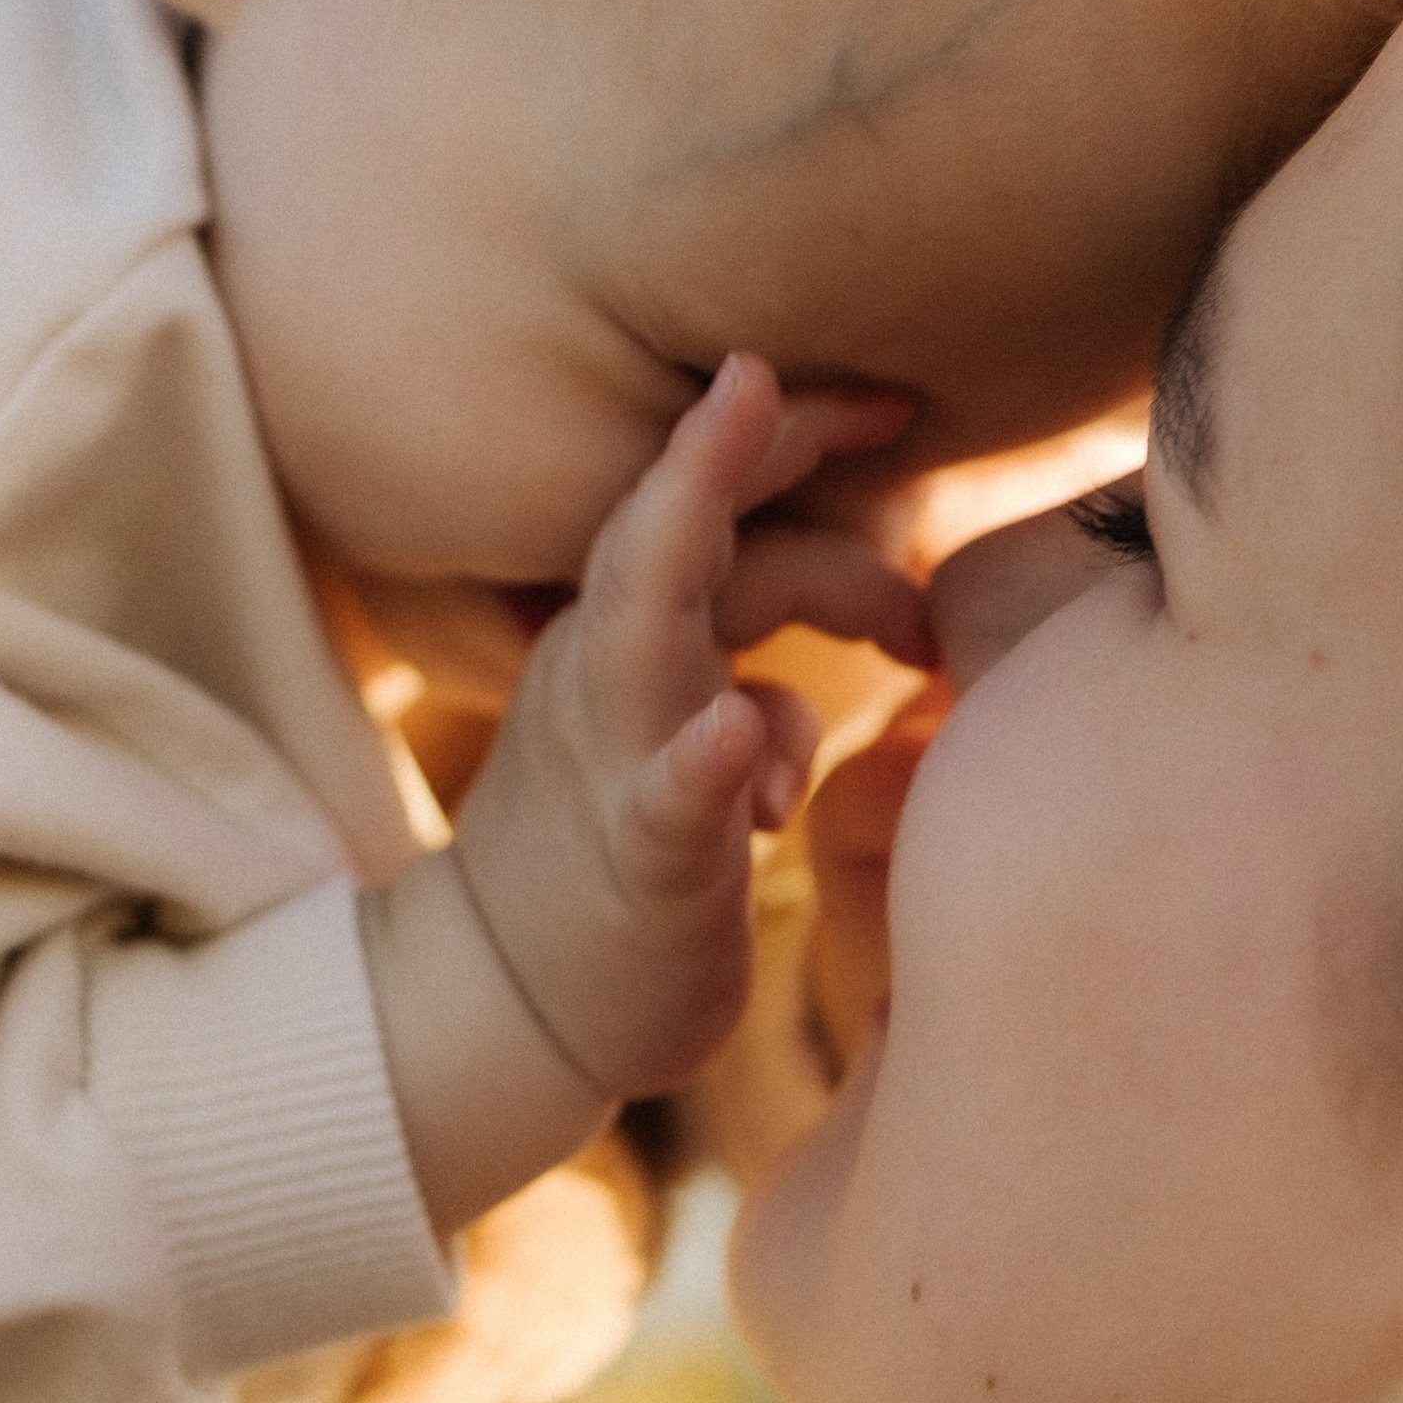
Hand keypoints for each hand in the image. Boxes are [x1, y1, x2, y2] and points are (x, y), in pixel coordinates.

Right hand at [452, 355, 926, 1101]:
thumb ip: (757, 670)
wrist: (506, 1008)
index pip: (707, 513)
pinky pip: (664, 803)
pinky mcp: (643, 867)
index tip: (896, 395)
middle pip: (671, 530)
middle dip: (753, 441)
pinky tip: (724, 736)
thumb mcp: (690, 741)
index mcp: (631, 641)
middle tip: (884, 393)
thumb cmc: (623, 868)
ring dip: (693, 527)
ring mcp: (615, 764)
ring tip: (741, 418)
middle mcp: (610, 677)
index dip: (789, 439)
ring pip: (646, 631)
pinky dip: (697, 762)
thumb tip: (873, 631)